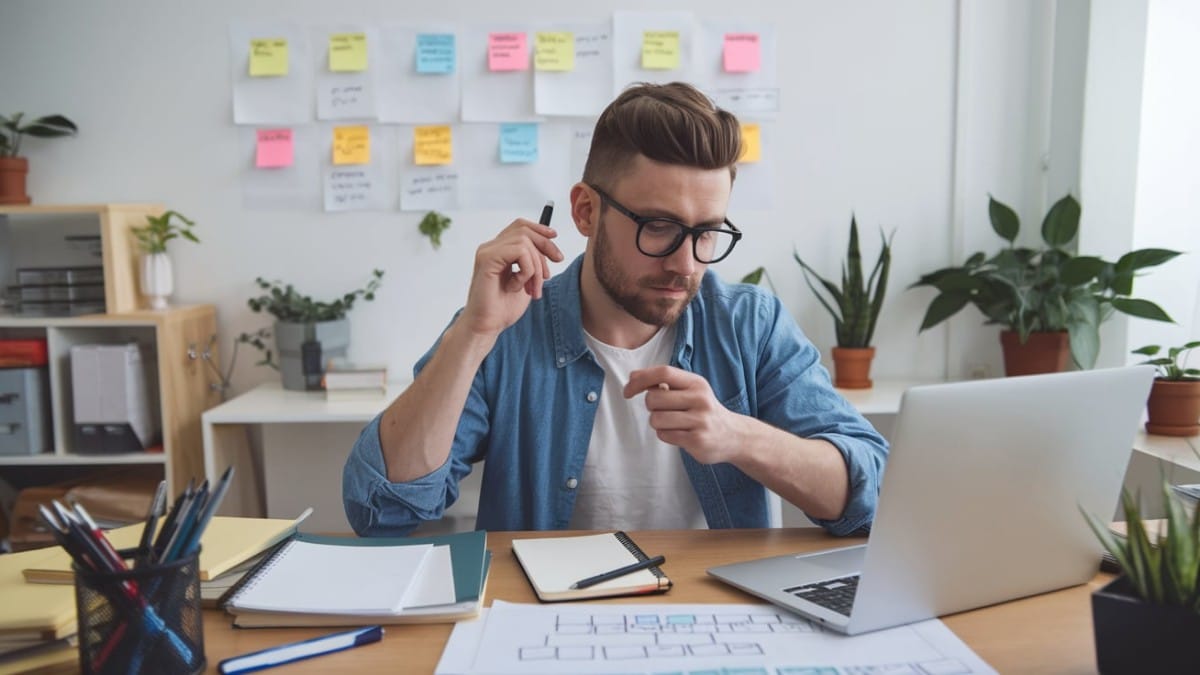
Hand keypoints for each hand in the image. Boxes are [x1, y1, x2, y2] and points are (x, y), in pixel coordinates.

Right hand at [461, 218, 562, 336]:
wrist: (488, 326)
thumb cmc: (503, 308)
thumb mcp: (527, 280)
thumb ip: (533, 261)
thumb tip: (550, 241)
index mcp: (498, 250)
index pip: (520, 226)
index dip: (539, 229)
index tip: (554, 237)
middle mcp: (491, 247)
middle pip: (524, 230)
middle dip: (544, 248)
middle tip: (548, 276)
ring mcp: (487, 251)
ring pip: (524, 242)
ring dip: (536, 268)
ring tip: (532, 289)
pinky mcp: (487, 259)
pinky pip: (520, 252)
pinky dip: (527, 271)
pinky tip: (516, 287)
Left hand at [624, 366, 742, 464]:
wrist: (734, 435)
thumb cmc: (704, 411)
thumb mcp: (691, 390)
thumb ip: (664, 383)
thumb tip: (633, 377)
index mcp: (696, 383)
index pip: (663, 372)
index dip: (640, 379)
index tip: (628, 390)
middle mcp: (700, 399)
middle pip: (653, 399)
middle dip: (650, 407)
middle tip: (664, 411)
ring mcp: (700, 420)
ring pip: (656, 419)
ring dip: (657, 423)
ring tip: (673, 424)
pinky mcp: (697, 440)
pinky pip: (664, 435)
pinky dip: (665, 435)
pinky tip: (679, 434)